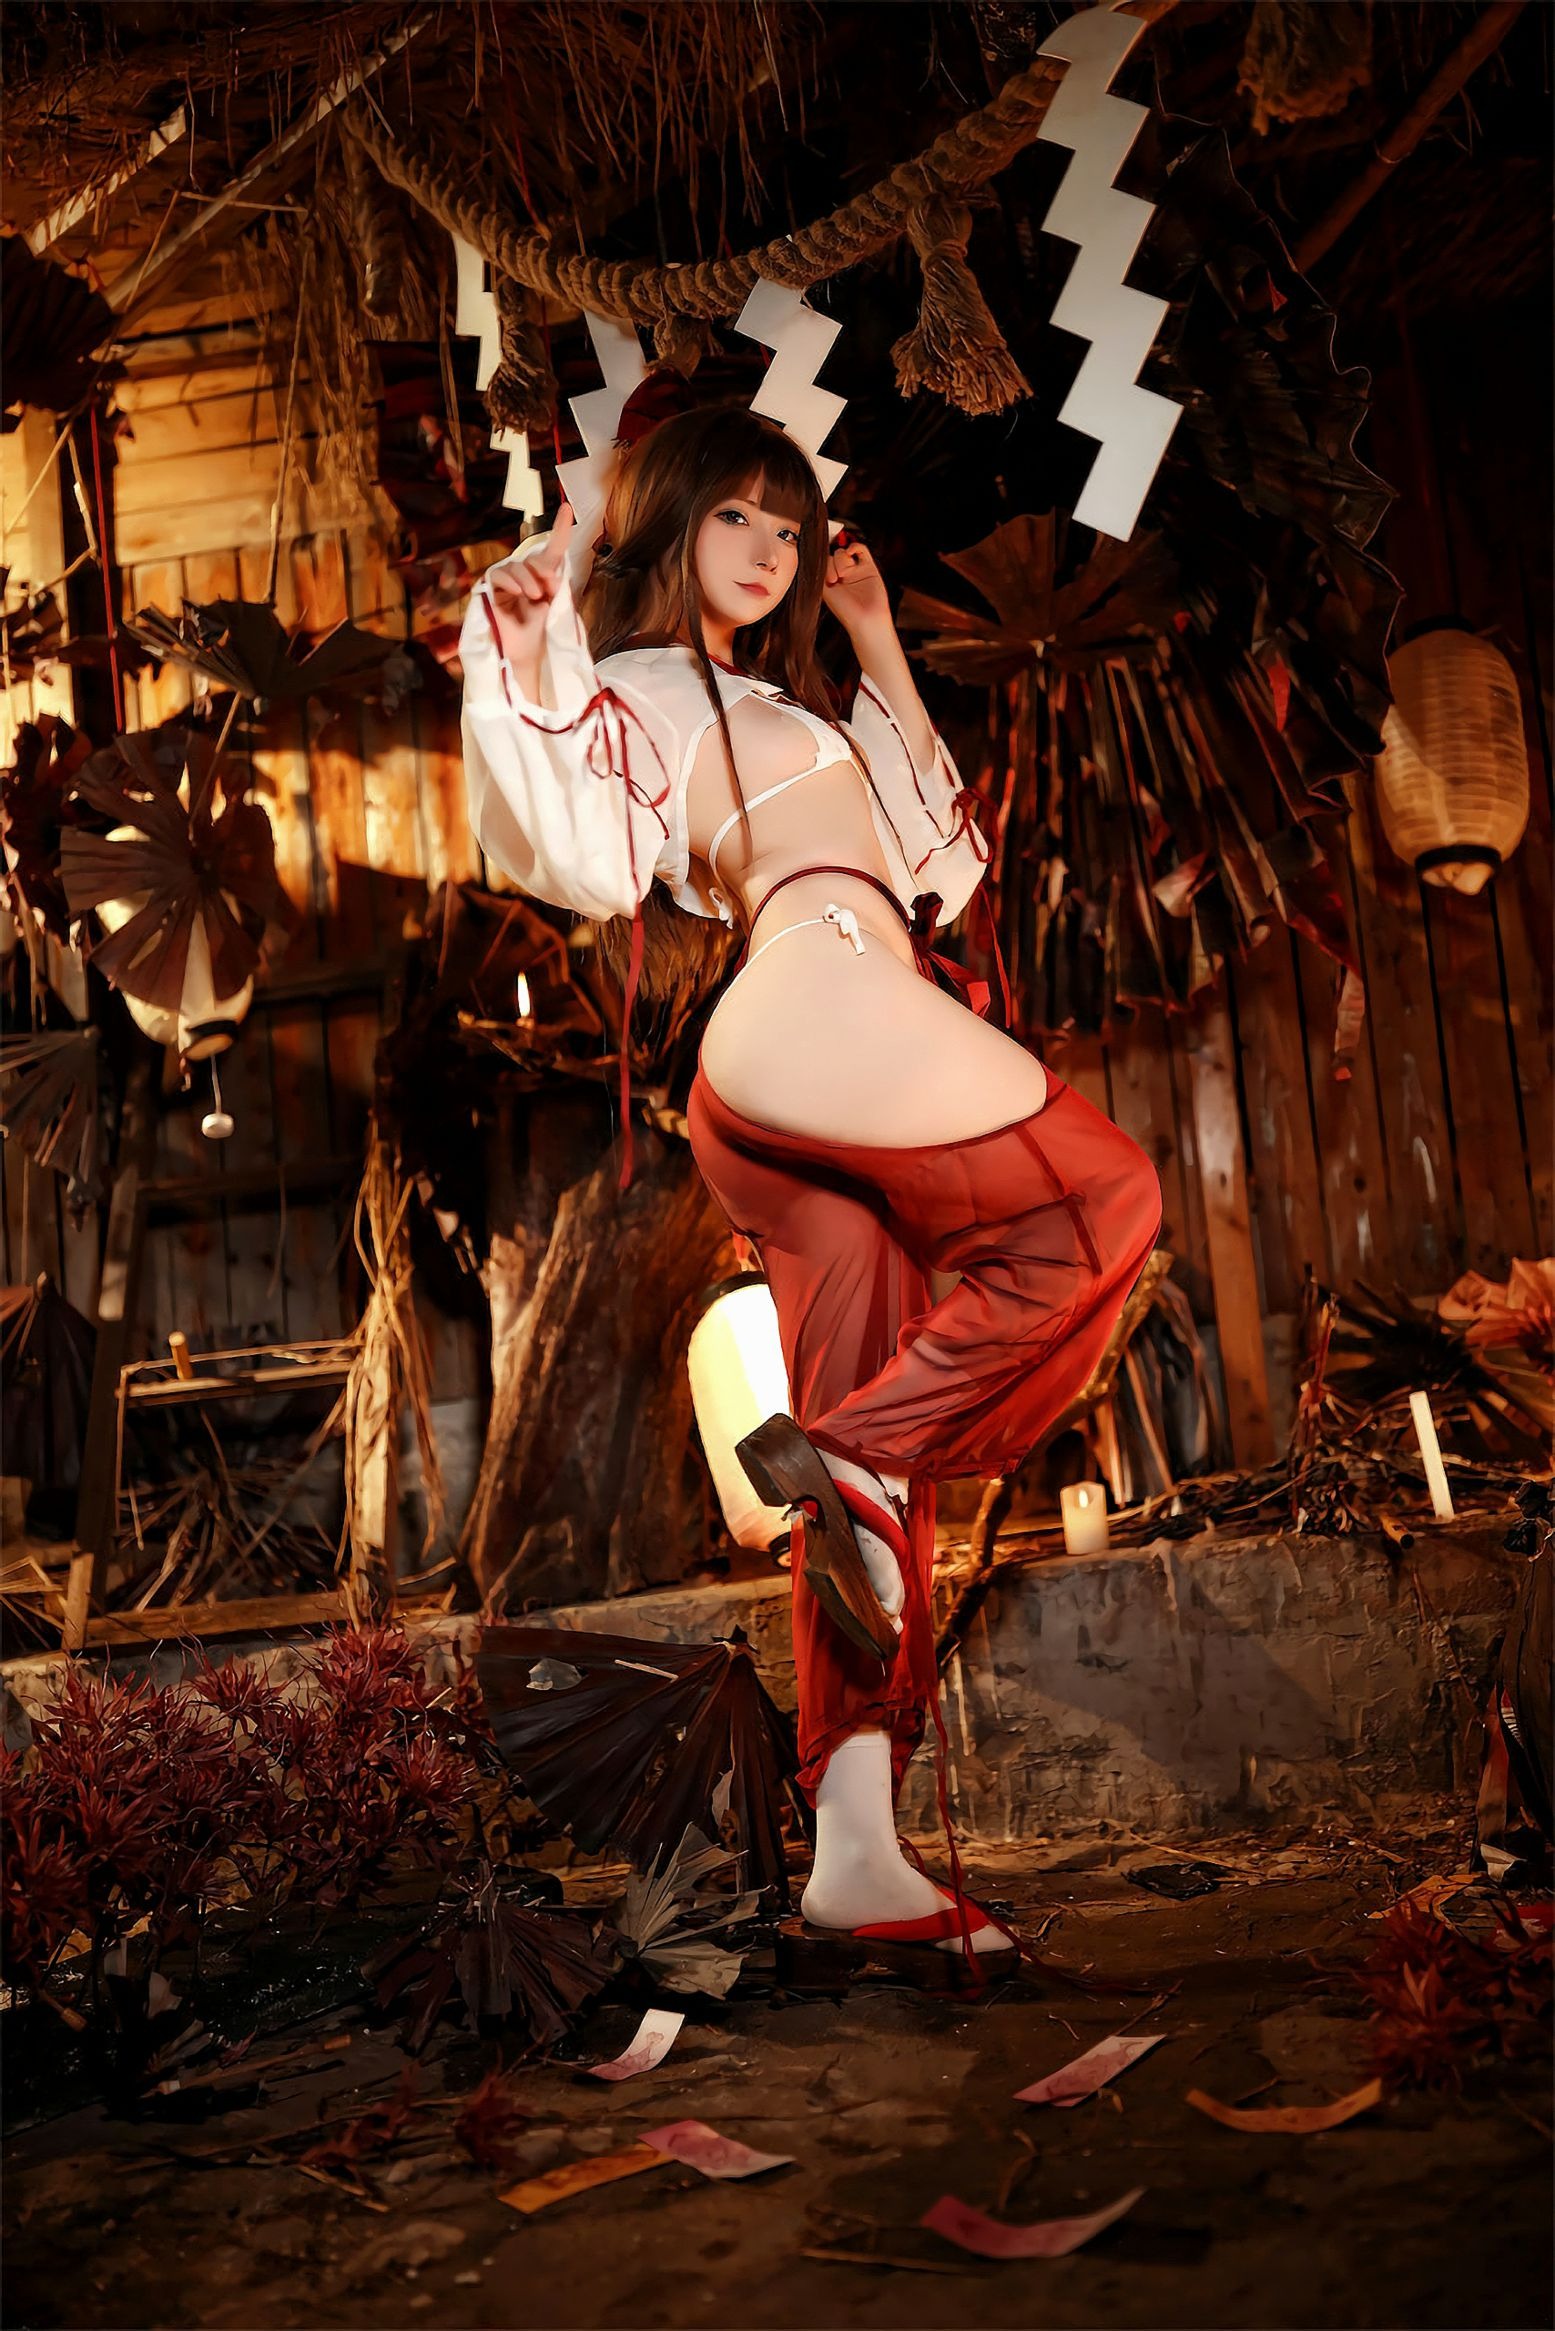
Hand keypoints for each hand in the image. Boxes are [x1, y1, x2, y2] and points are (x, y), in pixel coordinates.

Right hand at [487, 502, 574, 665]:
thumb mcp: (556, 604)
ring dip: (527, 580)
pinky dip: (509, 580)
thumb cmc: (542, 630)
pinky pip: (499, 574)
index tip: (566, 509)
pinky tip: (518, 591)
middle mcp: (526, 574)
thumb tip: (552, 568)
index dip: (560, 529)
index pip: (553, 549)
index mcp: (544, 576)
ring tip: (534, 597)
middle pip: (535, 559)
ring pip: (517, 567)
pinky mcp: (492, 589)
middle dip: (543, 570)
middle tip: (547, 589)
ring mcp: (508, 580)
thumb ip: (556, 583)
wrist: (527, 653)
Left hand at [822, 530, 892, 641]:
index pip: (823, 562)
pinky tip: (850, 552)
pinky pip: (861, 549)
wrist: (866, 618)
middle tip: (835, 579)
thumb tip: (815, 558)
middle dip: (832, 565)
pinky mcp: (868, 567)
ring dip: (841, 561)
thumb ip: (819, 574)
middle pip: (832, 555)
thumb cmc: (846, 611)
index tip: (822, 572)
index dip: (821, 563)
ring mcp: (855, 570)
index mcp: (830, 581)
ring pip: (844, 552)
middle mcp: (842, 574)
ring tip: (844, 576)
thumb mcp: (825, 591)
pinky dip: (854, 547)